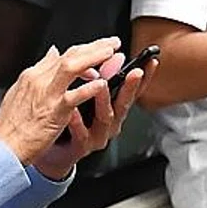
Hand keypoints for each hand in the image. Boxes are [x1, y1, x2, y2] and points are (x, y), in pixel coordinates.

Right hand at [0, 38, 121, 164]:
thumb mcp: (21, 91)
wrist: (2, 146)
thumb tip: (53, 52)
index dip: (85, 49)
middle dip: (94, 46)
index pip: (63, 55)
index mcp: (33, 75)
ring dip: (93, 57)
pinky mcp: (53, 112)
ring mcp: (46, 94)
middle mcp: (39, 80)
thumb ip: (40, 71)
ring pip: (71, 67)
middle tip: (113, 42)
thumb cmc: (11, 124)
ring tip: (110, 53)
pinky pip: (73, 96)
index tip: (101, 46)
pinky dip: (89, 89)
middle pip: (69, 55)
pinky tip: (102, 84)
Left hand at [29, 50, 155, 180]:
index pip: (133, 91)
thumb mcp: (90, 97)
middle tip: (135, 72)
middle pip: (124, 103)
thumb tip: (114, 56)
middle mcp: (110, 123)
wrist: (55, 151)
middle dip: (131, 87)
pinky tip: (72, 112)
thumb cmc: (73, 123)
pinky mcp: (82, 146)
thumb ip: (103, 78)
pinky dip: (78, 123)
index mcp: (114, 109)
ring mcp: (98, 135)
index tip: (151, 61)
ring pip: (105, 118)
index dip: (144, 77)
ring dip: (104, 101)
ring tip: (102, 85)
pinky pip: (81, 134)